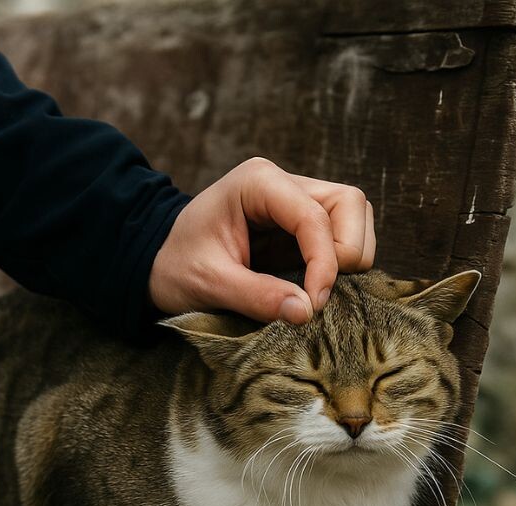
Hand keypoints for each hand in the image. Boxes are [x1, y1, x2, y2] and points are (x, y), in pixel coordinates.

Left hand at [149, 157, 375, 323]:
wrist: (159, 261)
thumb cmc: (176, 265)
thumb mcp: (208, 283)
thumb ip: (256, 296)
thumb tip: (305, 311)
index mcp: (259, 182)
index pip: (315, 216)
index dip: (325, 262)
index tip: (313, 304)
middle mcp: (285, 184)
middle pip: (350, 205)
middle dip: (345, 253)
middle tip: (318, 293)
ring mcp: (299, 201)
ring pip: (356, 217)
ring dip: (349, 257)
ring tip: (316, 289)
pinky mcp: (305, 225)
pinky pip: (346, 237)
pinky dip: (341, 265)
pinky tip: (314, 286)